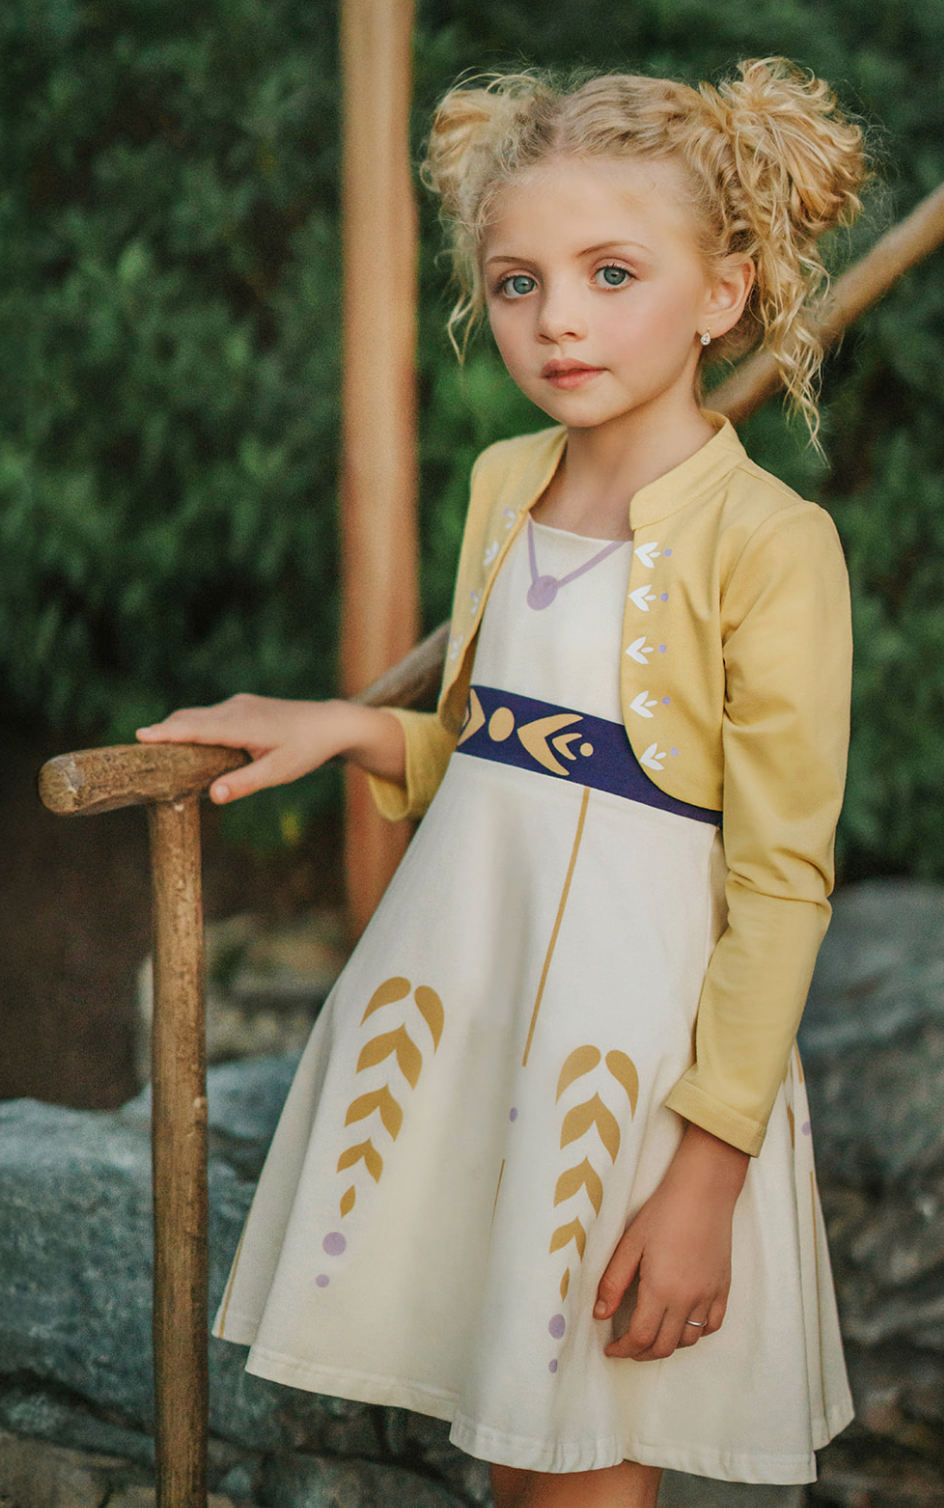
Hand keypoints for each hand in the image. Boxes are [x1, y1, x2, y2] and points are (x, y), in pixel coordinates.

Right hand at [137, 693, 404, 802]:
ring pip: (197, 716)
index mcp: (242, 724)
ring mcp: (237, 704)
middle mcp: (235, 709)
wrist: (329, 723)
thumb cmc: (306, 750)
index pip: (195, 728)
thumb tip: (212, 796)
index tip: (139, 736)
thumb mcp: (278, 772)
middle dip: (161, 732)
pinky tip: (182, 745)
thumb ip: (245, 783)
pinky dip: (190, 728)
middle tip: (132, 751)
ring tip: (150, 750)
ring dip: (175, 730)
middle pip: (188, 719)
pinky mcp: (241, 707)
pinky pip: (207, 716)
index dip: (166, 733)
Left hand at [593, 1122, 748, 1360]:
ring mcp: (709, 1296)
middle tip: (627, 1347)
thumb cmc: (662, 1212)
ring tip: (652, 1335)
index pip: (641, 1337)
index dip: (623, 1349)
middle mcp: (688, 1300)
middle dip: (642, 1353)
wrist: (703, 1191)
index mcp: (661, 1290)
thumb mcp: (630, 1244)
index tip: (610, 1349)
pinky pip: (713, 1325)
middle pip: (665, 1346)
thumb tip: (599, 1314)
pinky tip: (683, 1324)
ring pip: (689, 1340)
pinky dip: (697, 1333)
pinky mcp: (724, 1288)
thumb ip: (613, 1282)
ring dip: (668, 1345)